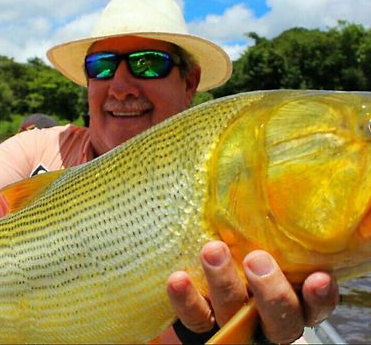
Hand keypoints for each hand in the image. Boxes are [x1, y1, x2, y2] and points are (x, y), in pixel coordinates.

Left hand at [167, 241, 338, 343]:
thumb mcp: (258, 238)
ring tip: (213, 250)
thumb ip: (266, 224)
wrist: (201, 279)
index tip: (318, 277)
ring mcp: (232, 323)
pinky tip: (179, 279)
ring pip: (235, 317)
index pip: (313, 305)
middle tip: (256, 260)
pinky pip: (195, 318)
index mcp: (288, 298)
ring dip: (225, 285)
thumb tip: (258, 176)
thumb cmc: (239, 248)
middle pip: (280, 321)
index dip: (319, 297)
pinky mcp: (200, 324)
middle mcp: (264, 317)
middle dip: (271, 292)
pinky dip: (187, 300)